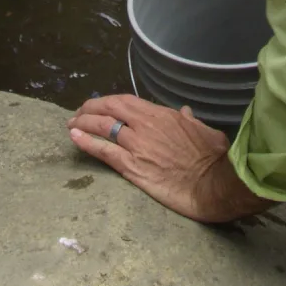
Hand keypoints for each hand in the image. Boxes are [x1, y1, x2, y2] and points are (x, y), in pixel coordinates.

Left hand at [67, 95, 267, 222]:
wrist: (213, 184)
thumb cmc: (214, 158)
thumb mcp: (206, 131)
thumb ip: (190, 120)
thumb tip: (185, 112)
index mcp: (162, 115)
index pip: (126, 101)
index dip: (108, 102)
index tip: (99, 105)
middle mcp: (145, 126)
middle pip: (109, 108)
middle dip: (90, 108)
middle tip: (78, 113)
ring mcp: (136, 146)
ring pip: (103, 127)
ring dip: (83, 123)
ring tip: (71, 124)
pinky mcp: (132, 168)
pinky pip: (103, 151)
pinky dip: (87, 142)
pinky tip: (75, 138)